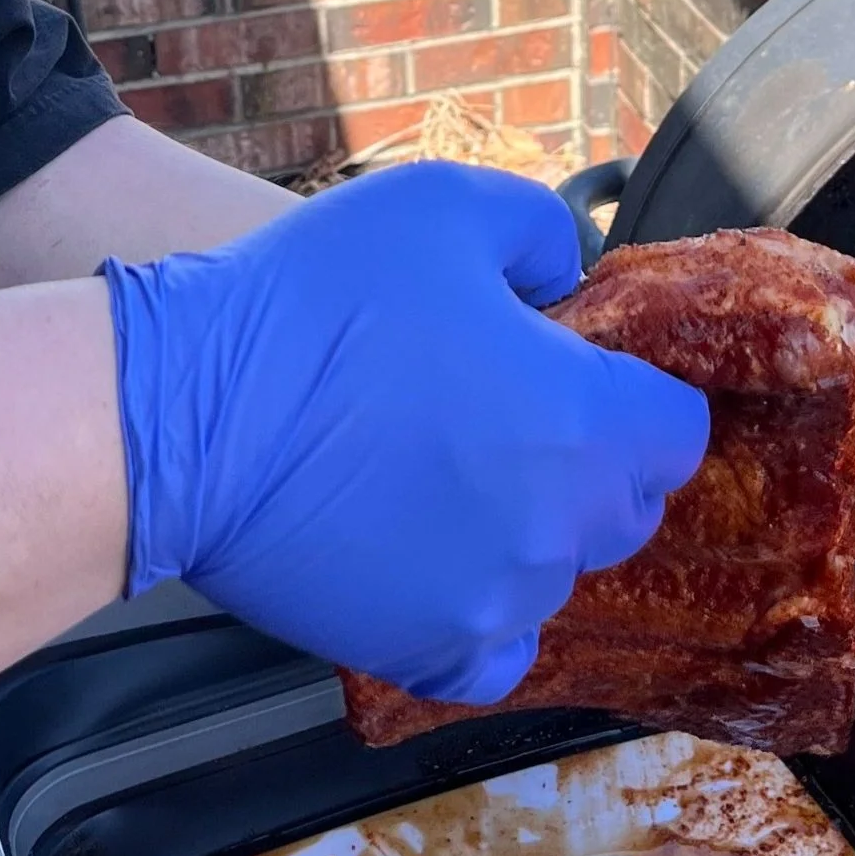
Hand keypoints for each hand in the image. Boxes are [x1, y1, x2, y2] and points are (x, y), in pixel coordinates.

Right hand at [100, 161, 709, 702]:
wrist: (181, 412)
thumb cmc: (310, 301)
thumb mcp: (439, 205)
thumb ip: (539, 232)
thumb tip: (564, 280)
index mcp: (581, 421)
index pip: (673, 430)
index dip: (625, 391)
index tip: (567, 370)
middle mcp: (556, 528)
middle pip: (619, 504)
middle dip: (577, 458)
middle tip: (485, 407)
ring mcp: (492, 601)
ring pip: (548, 571)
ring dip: (513, 527)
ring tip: (422, 468)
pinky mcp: (422, 650)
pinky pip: (489, 649)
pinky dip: (469, 609)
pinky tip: (418, 552)